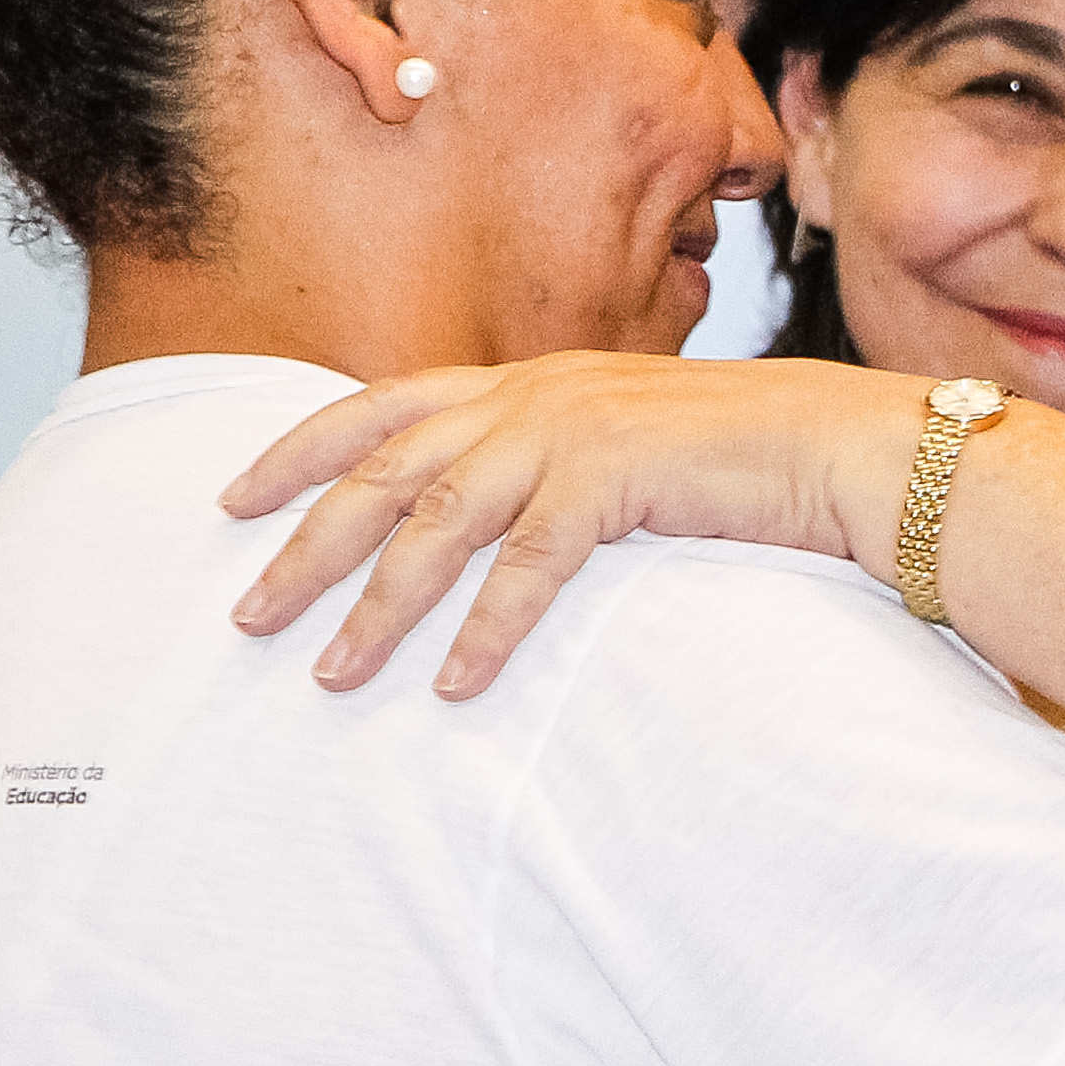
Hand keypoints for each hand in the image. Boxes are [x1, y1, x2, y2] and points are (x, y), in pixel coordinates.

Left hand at [220, 352, 922, 697]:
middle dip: (305, 547)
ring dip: (378, 606)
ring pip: (439, 523)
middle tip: (248, 618)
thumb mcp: (619, 438)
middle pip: (385, 472)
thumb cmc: (735, 456)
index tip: (230, 500)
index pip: (380, 407)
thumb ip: (546, 461)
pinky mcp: (617, 477)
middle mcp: (533, 394)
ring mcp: (572, 431)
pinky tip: (455, 685)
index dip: (297, 452)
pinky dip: (486, 630)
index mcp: (526, 380)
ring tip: (334, 674)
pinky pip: (529, 566)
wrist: (834, 442)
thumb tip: (482, 518)